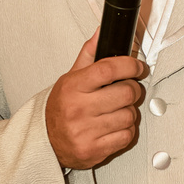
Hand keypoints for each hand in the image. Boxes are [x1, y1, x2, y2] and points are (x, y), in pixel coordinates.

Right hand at [46, 29, 146, 169]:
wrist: (45, 140)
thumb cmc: (60, 107)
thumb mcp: (70, 77)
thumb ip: (89, 54)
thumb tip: (101, 32)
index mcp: (73, 87)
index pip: (109, 69)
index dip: (130, 64)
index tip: (137, 66)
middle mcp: (79, 109)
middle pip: (126, 93)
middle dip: (132, 89)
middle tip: (127, 88)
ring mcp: (87, 131)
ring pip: (130, 115)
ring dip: (129, 111)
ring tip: (117, 109)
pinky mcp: (95, 150)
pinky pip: (127, 136)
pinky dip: (126, 130)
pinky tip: (114, 125)